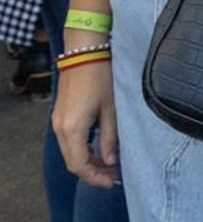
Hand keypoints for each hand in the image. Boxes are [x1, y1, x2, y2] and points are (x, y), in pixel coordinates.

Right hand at [51, 60, 118, 188]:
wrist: (85, 52)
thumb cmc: (102, 77)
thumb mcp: (111, 109)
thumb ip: (110, 137)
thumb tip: (110, 161)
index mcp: (72, 128)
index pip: (80, 165)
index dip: (95, 177)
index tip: (111, 181)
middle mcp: (60, 128)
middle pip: (72, 161)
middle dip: (92, 172)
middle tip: (113, 175)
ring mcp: (57, 122)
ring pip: (70, 152)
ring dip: (87, 161)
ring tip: (109, 164)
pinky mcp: (60, 115)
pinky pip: (69, 140)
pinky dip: (82, 149)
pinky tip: (99, 149)